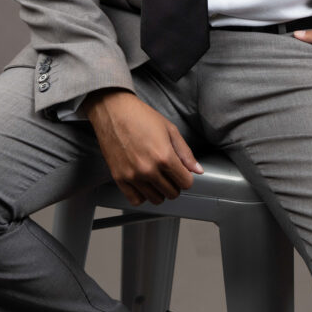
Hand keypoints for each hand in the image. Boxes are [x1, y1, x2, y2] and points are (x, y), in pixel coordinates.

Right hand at [83, 89, 203, 206]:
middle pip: (172, 193)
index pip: (186, 183)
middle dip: (174, 184)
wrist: (113, 111)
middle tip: (169, 173)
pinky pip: (136, 200)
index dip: (186, 177)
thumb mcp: (170, 129)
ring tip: (156, 177)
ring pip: (156, 199)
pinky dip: (143, 195)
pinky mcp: (119, 178)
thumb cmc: (141, 116)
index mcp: (164, 156)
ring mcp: (132, 176)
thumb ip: (185, 152)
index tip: (182, 171)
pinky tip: (144, 184)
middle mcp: (149, 170)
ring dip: (160, 191)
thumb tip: (198, 170)